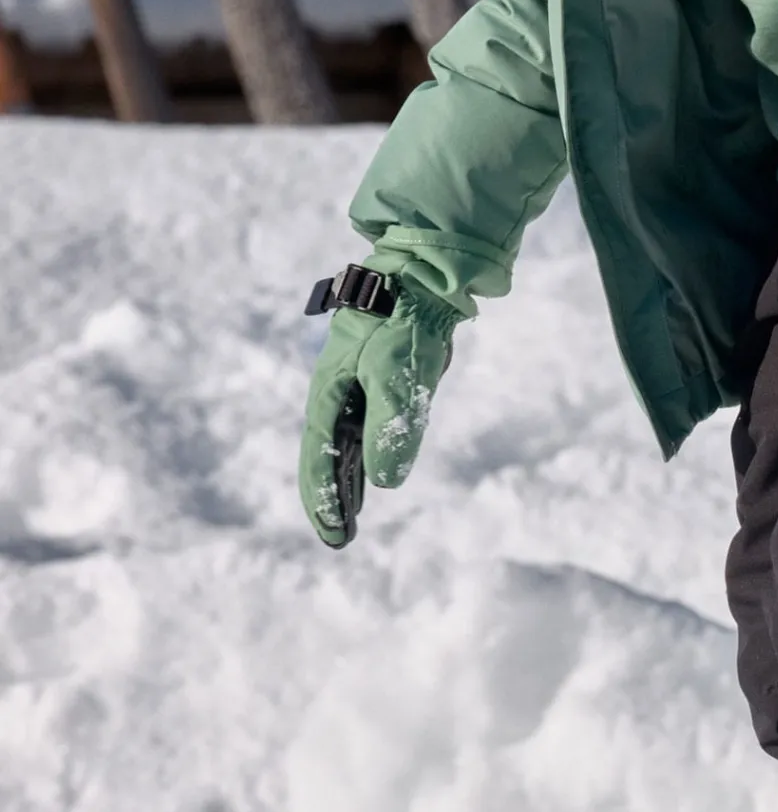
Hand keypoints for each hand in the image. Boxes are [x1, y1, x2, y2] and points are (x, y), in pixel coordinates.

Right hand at [298, 279, 466, 547]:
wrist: (426, 273)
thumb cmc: (403, 318)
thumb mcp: (395, 374)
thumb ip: (390, 427)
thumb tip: (385, 484)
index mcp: (328, 391)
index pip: (318, 457)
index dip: (323, 498)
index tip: (333, 534)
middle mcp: (339, 390)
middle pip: (330, 454)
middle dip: (333, 496)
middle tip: (341, 538)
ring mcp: (361, 383)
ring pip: (350, 442)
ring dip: (350, 479)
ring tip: (353, 517)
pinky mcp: (386, 376)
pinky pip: (372, 424)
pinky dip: (370, 453)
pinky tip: (377, 472)